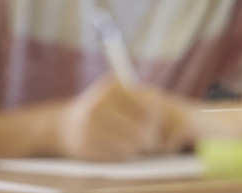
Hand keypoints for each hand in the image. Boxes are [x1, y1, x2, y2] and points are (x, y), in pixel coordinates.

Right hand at [55, 76, 193, 159]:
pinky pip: (118, 154)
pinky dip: (124, 155)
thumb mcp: (121, 97)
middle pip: (142, 127)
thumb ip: (146, 103)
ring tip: (135, 146)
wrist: (64, 125)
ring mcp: (91, 123)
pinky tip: (120, 150)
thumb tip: (178, 125)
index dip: (158, 121)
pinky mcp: (86, 143)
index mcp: (113, 86)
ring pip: (132, 143)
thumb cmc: (104, 110)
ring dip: (138, 149)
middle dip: (151, 138)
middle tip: (151, 142)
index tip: (156, 126)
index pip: (150, 107)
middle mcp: (100, 102)